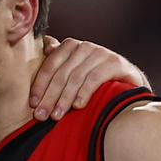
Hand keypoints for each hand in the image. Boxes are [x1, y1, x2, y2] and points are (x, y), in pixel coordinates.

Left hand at [30, 36, 150, 120]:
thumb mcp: (72, 72)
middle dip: (50, 97)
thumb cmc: (94, 81)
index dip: (40, 85)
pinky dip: (84, 93)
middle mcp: (84, 47)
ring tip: (56, 116)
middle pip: (62, 73)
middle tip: (41, 116)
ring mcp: (101, 53)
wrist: (126, 83)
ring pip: (76, 77)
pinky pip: (94, 79)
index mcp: (70, 46)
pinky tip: (77, 106)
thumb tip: (45, 44)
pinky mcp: (115, 63)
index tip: (33, 104)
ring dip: (64, 99)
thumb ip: (58, 62)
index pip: (50, 65)